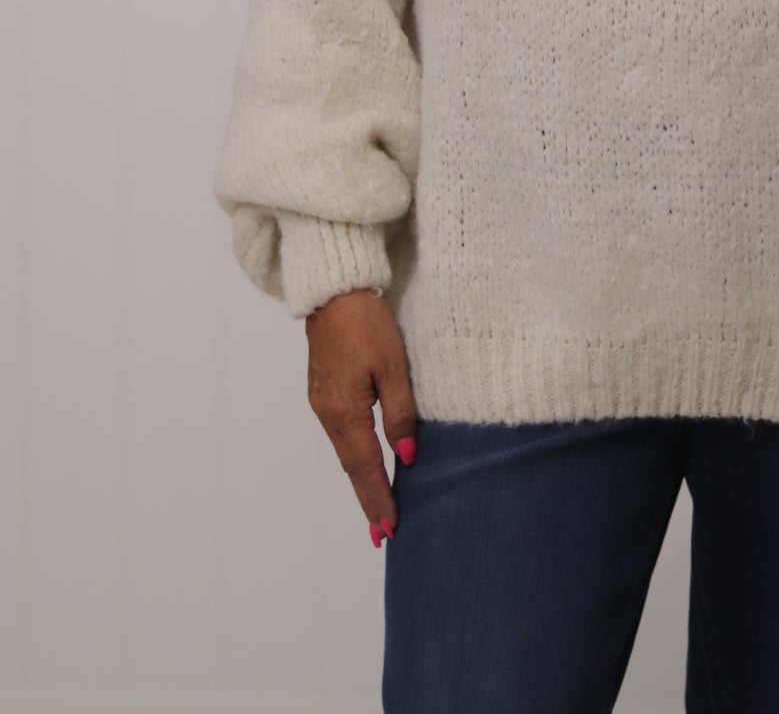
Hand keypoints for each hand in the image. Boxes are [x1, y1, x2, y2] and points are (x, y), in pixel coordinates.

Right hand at [304, 288, 417, 546]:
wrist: (334, 292)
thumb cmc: (367, 323)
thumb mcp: (393, 366)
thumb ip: (401, 413)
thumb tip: (407, 456)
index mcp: (345, 410)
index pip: (366, 467)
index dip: (378, 499)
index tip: (389, 530)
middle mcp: (328, 413)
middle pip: (351, 467)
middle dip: (368, 500)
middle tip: (382, 535)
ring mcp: (321, 402)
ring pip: (344, 452)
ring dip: (361, 481)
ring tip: (376, 509)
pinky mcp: (322, 392)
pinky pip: (340, 435)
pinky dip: (353, 458)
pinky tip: (363, 466)